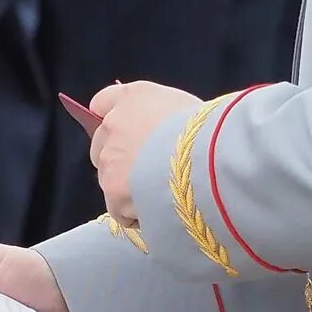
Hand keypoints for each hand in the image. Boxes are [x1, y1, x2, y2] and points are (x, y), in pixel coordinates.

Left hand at [88, 81, 202, 225]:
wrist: (210, 160)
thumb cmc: (210, 129)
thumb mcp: (187, 108)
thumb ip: (163, 117)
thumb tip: (162, 132)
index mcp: (132, 98)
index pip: (102, 102)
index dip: (113, 119)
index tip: (125, 132)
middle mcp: (113, 125)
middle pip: (100, 144)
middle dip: (118, 157)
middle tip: (147, 170)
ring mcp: (110, 159)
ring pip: (109, 178)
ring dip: (126, 187)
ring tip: (160, 195)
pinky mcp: (113, 192)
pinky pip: (119, 208)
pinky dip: (134, 214)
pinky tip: (159, 212)